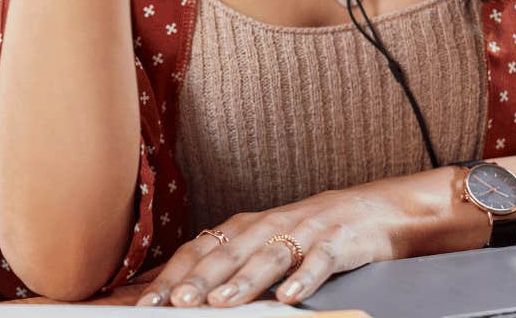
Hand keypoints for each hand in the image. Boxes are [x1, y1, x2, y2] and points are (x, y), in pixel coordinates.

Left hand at [131, 183, 405, 307]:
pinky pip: (318, 262)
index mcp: (244, 228)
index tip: (148, 301)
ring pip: (268, 258)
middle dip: (201, 279)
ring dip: (244, 281)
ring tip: (223, 303)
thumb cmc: (304, 234)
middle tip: (178, 302)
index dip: (175, 274)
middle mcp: (268, 226)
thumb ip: (225, 264)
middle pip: (229, 254)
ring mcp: (303, 233)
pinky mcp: (336, 243)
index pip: (201, 249)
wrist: (367, 212)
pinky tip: (289, 298)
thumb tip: (178, 290)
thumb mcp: (261, 244)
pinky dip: (303, 279)